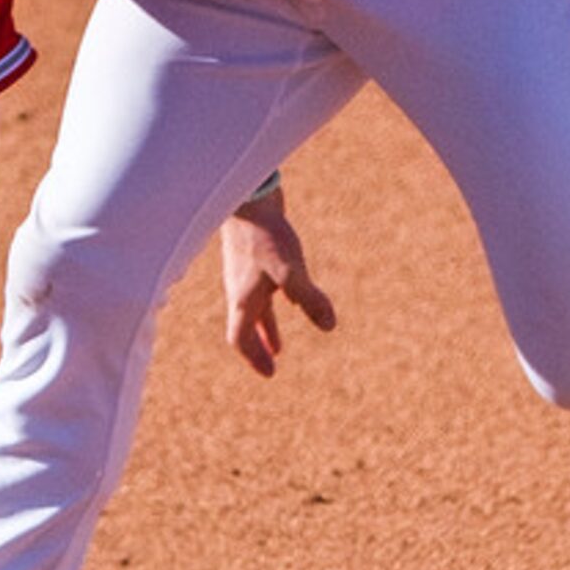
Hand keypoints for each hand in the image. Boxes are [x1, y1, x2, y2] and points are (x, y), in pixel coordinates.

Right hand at [221, 182, 335, 376]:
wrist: (247, 196)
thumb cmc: (265, 234)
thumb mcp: (290, 270)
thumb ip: (310, 298)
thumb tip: (330, 326)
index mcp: (243, 299)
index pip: (240, 339)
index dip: (254, 358)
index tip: (270, 373)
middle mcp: (240, 289)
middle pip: (246, 327)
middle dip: (260, 347)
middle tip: (272, 363)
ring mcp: (246, 272)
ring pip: (256, 307)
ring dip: (268, 327)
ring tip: (279, 343)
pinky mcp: (255, 255)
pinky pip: (264, 287)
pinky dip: (275, 299)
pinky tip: (290, 297)